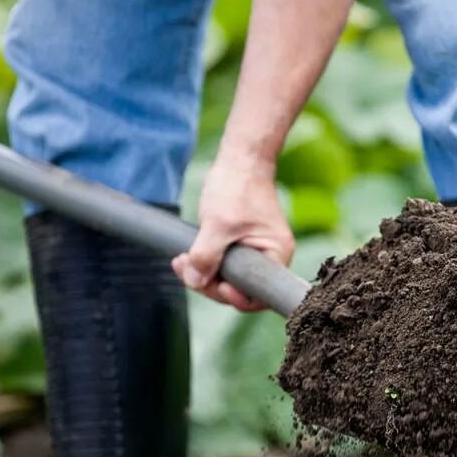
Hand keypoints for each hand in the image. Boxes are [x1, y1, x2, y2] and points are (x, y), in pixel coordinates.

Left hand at [172, 154, 294, 311]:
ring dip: (203, 273)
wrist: (240, 159)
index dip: (234, 297)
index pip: (258, 295)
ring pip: (228, 277)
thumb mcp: (218, 223)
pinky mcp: (243, 245)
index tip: (214, 284)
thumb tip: (195, 281)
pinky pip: (224, 264)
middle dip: (210, 282)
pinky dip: (205, 262)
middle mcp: (271, 257)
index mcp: (276, 255)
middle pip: (240, 289)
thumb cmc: (237, 187)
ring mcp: (256, 251)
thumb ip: (206, 255)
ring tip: (181, 261)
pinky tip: (185, 257)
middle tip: (186, 270)